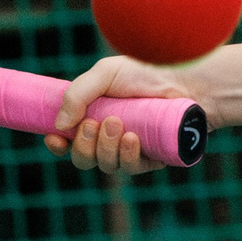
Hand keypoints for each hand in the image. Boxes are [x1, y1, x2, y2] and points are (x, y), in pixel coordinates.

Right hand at [42, 54, 200, 176]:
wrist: (188, 78)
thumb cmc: (147, 71)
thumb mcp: (106, 73)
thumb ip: (78, 94)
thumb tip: (60, 125)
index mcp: (96, 117)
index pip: (68, 140)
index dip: (58, 144)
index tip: (54, 138)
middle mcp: (111, 136)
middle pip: (84, 159)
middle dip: (83, 147)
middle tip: (94, 125)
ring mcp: (132, 149)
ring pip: (106, 166)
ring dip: (105, 149)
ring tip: (117, 125)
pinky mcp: (153, 158)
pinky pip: (132, 169)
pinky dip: (127, 157)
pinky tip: (132, 140)